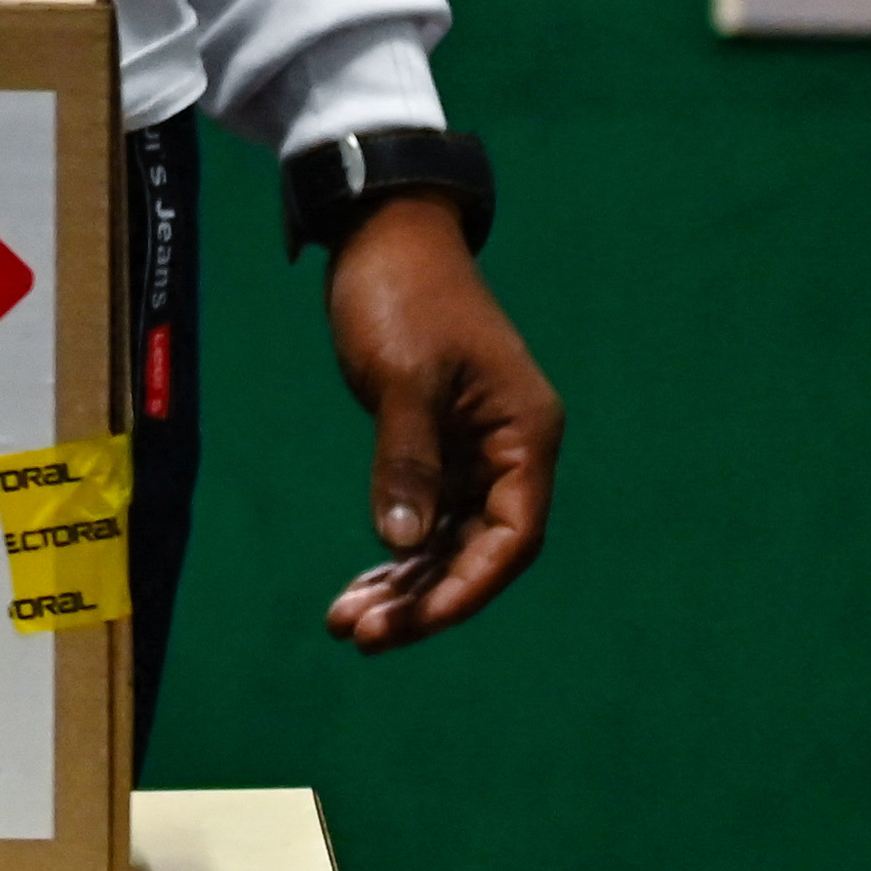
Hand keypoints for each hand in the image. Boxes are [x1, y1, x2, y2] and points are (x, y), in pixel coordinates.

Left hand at [318, 196, 558, 649]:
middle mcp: (510, 451)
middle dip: (424, 598)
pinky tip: (358, 587)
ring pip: (448, 541)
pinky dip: (395, 552)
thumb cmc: (402, 293)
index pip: (514, 537)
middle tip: (361, 636)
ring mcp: (474, 452)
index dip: (469, 588)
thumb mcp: (403, 377)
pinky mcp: (438, 447)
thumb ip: (407, 460)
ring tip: (346, 624)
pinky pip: (426, 517)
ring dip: (403, 584)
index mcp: (524, 434)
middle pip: (479, 551)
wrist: (383, 234)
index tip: (415, 624)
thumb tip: (406, 543)